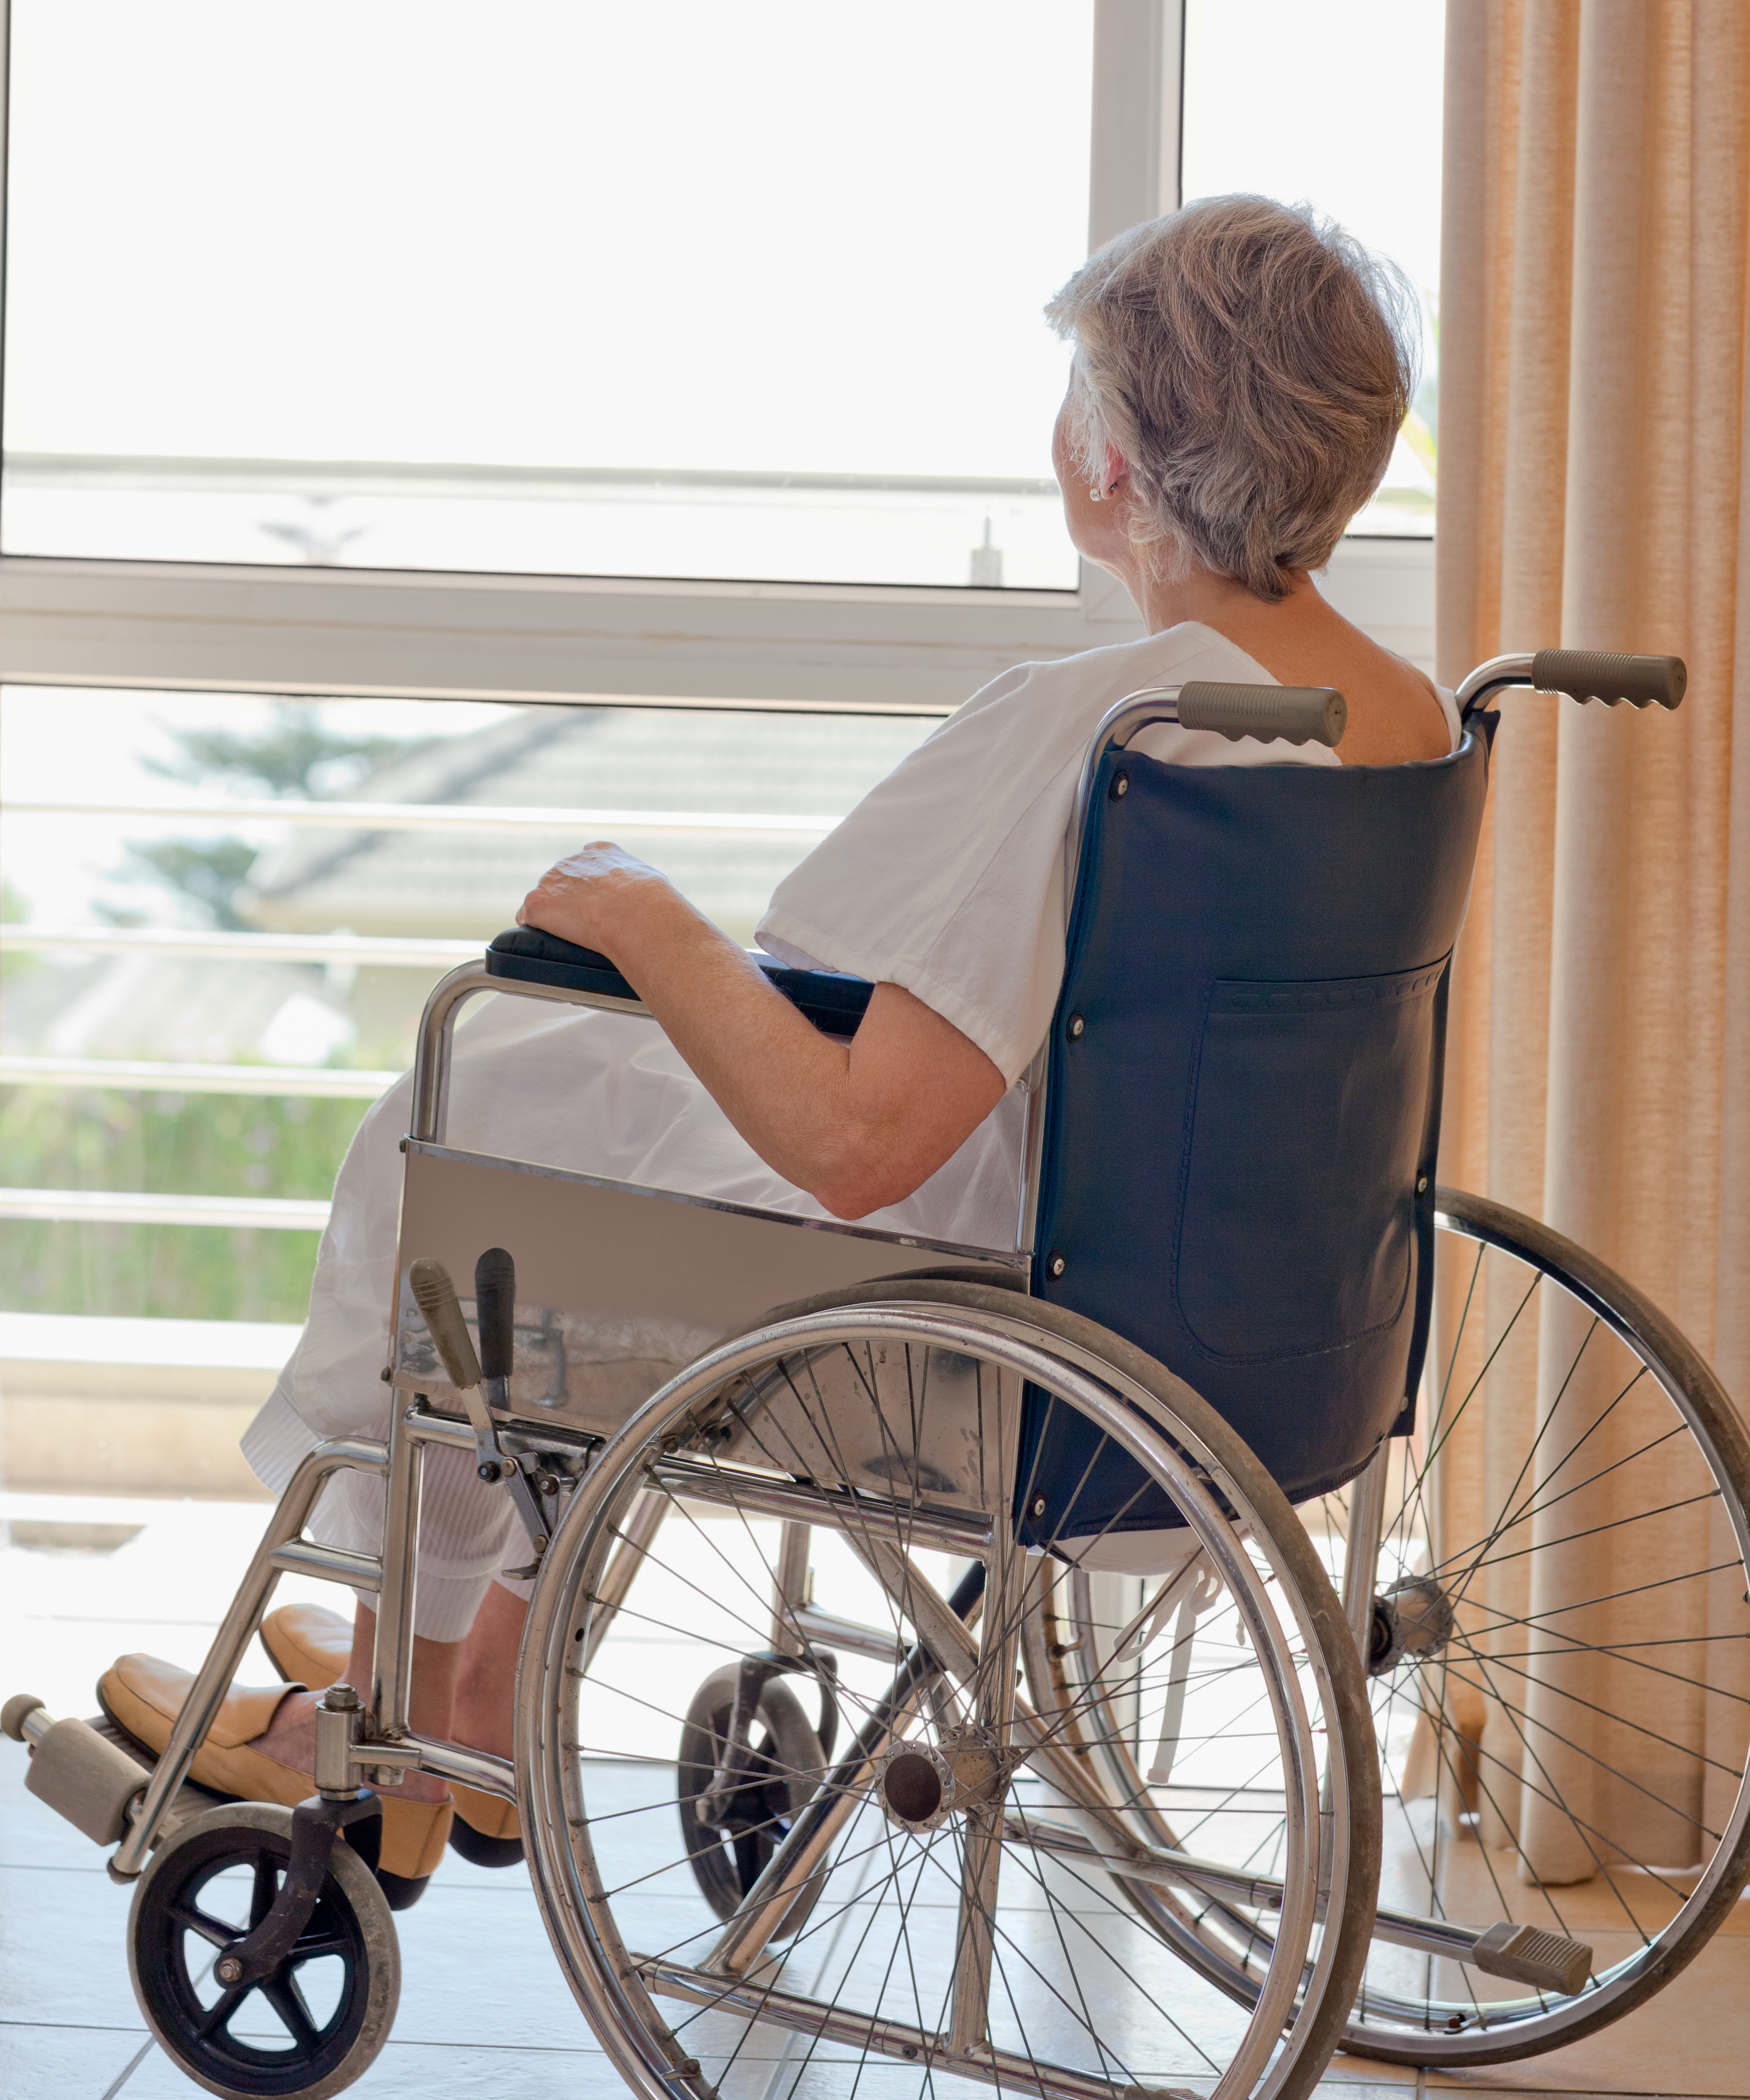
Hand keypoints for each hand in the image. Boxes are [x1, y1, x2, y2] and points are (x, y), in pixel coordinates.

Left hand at [516, 842, 672, 957]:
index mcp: (601, 852)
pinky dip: (536, 930)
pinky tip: (551, 940)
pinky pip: (527, 918)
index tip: (596, 904)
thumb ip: (638, 888)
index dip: (589, 888)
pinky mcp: (538, 903)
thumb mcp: (652, 885)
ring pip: (544, 900)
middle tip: (585, 925)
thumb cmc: (652, 904)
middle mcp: (573, 861)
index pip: (586, 866)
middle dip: (569, 902)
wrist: (635, 912)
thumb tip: (652, 909)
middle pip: (561, 882)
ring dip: (553, 917)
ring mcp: (552, 881)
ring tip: (573, 936)